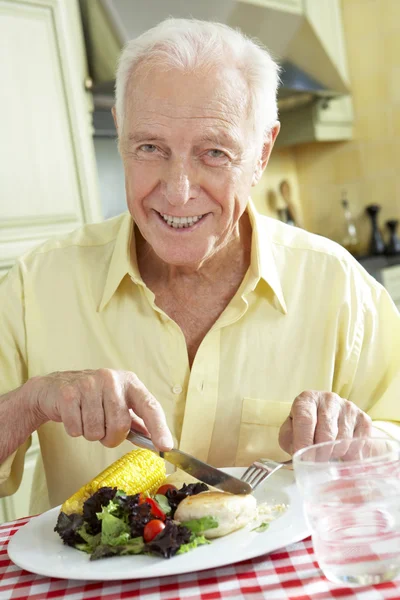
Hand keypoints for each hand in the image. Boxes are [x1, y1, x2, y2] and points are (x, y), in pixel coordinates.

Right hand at [29, 369, 172, 449]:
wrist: (53, 389)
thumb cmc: (91, 398)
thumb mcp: (116, 402)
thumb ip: (136, 421)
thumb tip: (155, 439)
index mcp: (129, 382)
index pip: (149, 406)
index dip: (159, 427)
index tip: (165, 446)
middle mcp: (111, 379)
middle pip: (120, 425)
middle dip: (111, 437)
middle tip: (102, 428)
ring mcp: (89, 384)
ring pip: (96, 430)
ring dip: (91, 434)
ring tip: (86, 418)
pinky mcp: (69, 394)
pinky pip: (76, 430)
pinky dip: (75, 430)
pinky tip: (73, 416)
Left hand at [278, 390, 372, 454]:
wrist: (332, 420)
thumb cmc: (306, 427)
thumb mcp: (290, 430)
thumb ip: (289, 439)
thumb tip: (299, 453)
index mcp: (308, 399)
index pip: (306, 420)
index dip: (304, 441)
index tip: (303, 458)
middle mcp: (329, 399)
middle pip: (326, 433)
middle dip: (319, 453)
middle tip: (315, 461)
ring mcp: (349, 408)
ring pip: (342, 442)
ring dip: (334, 454)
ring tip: (328, 452)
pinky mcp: (364, 419)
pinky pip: (358, 445)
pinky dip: (349, 455)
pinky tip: (342, 450)